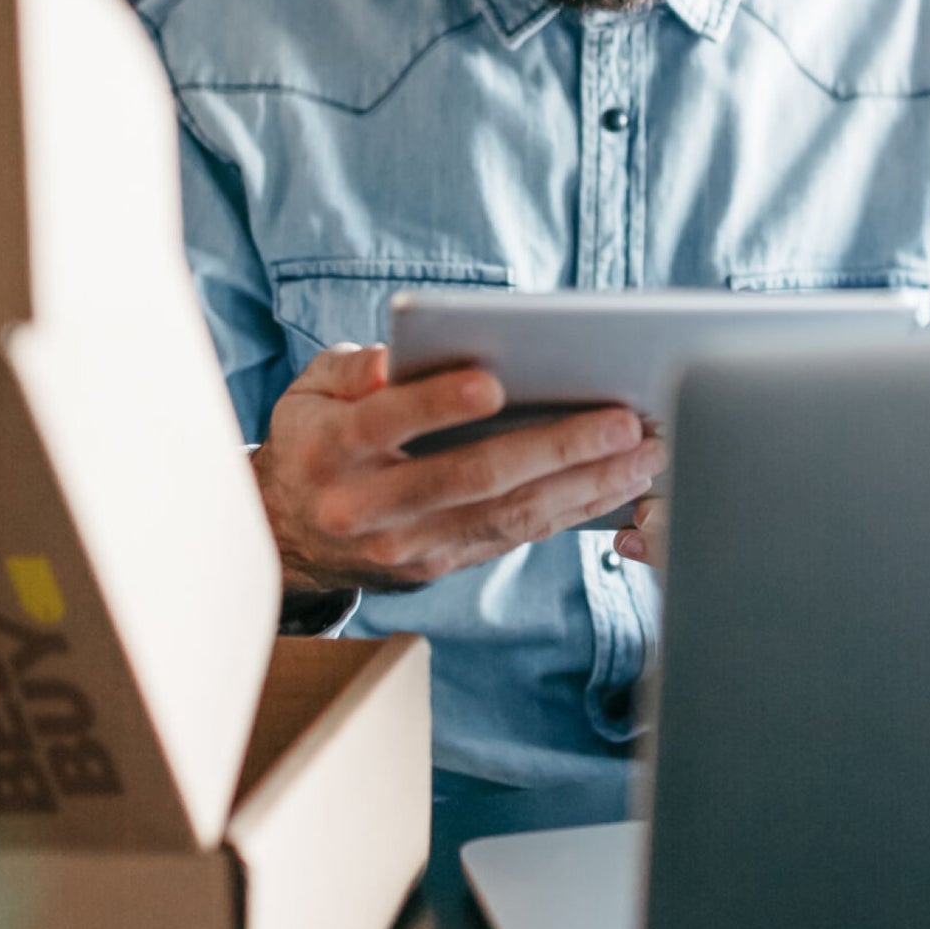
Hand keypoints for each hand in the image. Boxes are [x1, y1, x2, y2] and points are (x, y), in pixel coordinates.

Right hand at [252, 343, 666, 592]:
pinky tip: (617, 483)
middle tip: (623, 421)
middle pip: (470, 476)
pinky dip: (570, 510)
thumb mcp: (311, 389)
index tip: (494, 383)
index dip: (438, 405)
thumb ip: (353, 369)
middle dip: (555, 446)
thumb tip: (394, 361)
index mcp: (334, 449)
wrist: (284, 531)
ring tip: (645, 452)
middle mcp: (369, 506)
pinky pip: (513, 536)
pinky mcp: (437, 567)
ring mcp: (407, 547)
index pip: (389, 422)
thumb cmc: (313, 435)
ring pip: (505, 515)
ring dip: (585, 483)